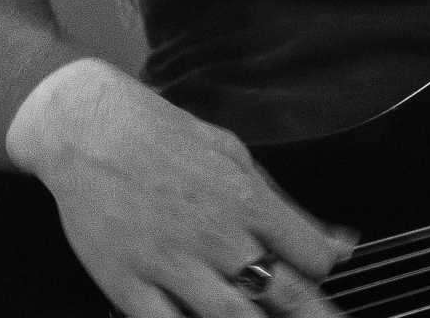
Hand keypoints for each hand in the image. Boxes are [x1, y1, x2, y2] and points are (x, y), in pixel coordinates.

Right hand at [6, 58, 356, 316]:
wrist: (89, 130)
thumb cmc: (164, 138)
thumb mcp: (237, 158)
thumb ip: (286, 207)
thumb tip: (340, 241)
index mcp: (248, 202)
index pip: (311, 256)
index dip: (322, 270)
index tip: (318, 274)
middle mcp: (217, 237)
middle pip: (283, 295)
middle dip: (312, 315)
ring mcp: (172, 265)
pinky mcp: (128, 285)